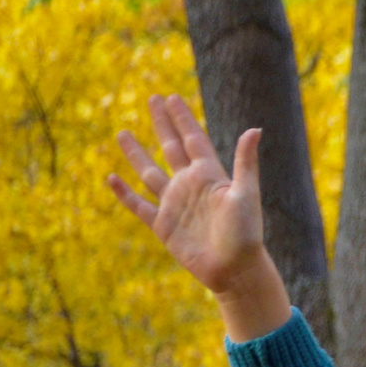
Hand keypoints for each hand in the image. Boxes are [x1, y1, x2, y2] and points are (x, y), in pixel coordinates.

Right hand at [107, 95, 290, 341]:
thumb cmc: (246, 234)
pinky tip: (110, 178)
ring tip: (122, 133)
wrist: (235, 270)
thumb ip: (246, 162)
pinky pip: (139, 205)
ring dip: (136, 153)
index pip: (193, 139)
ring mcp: (175, 204)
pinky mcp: (163, 225)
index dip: (182, 118)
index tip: (171, 97)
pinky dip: (124, 193)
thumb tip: (255, 129)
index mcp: (210, 175)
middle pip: (171, 148)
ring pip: (150, 172)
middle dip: (162, 124)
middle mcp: (190, 185)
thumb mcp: (246, 195)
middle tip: (151, 99)